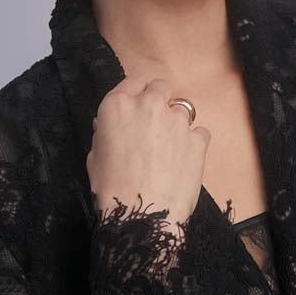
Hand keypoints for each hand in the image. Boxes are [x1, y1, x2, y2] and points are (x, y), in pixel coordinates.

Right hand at [87, 75, 210, 228]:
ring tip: (171, 146)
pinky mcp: (198, 139)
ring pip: (183, 108)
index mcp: (118, 105)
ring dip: (177, 122)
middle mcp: (149, 105)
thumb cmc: (110, 188)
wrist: (143, 214)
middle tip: (155, 123)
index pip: (133, 80)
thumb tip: (111, 125)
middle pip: (161, 86)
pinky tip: (184, 159)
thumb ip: (106, 132)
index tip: (139, 103)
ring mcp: (178, 121)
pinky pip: (200, 132)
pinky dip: (194, 142)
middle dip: (159, 100)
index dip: (137, 91)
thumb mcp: (95, 155)